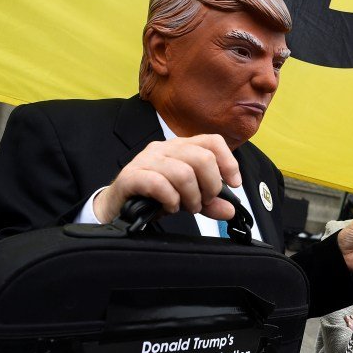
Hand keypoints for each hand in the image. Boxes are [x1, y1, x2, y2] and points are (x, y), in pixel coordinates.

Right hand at [93, 134, 241, 223]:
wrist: (118, 207)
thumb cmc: (153, 197)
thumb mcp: (186, 199)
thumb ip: (209, 203)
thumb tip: (230, 210)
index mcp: (180, 148)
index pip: (212, 142)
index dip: (228, 163)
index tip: (234, 184)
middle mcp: (165, 148)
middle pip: (202, 158)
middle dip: (210, 186)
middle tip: (203, 202)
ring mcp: (147, 160)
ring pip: (183, 173)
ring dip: (191, 197)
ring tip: (185, 207)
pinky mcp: (132, 176)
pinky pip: (160, 184)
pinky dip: (171, 200)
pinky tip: (169, 207)